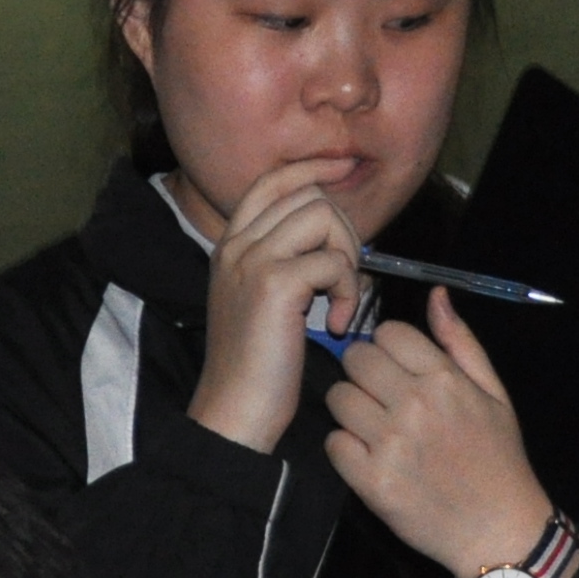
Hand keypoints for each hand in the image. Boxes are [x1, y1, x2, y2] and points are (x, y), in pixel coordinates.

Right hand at [186, 158, 367, 454]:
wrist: (234, 410)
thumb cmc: (257, 366)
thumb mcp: (261, 300)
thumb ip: (283, 260)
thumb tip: (329, 230)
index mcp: (230, 245)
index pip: (272, 181)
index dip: (313, 167)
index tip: (345, 167)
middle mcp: (236, 245)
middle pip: (307, 195)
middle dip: (342, 230)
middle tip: (344, 278)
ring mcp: (252, 260)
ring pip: (322, 216)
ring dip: (346, 256)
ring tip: (339, 300)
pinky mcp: (274, 284)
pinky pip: (333, 261)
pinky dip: (347, 290)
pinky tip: (336, 322)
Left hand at [320, 293, 557, 577]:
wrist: (500, 529)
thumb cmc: (498, 458)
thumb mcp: (494, 393)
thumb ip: (460, 343)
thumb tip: (436, 295)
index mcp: (445, 379)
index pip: (387, 332)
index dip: (386, 346)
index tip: (395, 367)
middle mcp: (414, 405)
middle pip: (356, 359)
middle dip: (364, 373)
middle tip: (379, 397)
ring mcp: (390, 444)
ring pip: (338, 399)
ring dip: (350, 410)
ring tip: (373, 428)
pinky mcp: (371, 481)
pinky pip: (334, 444)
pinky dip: (345, 450)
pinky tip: (368, 458)